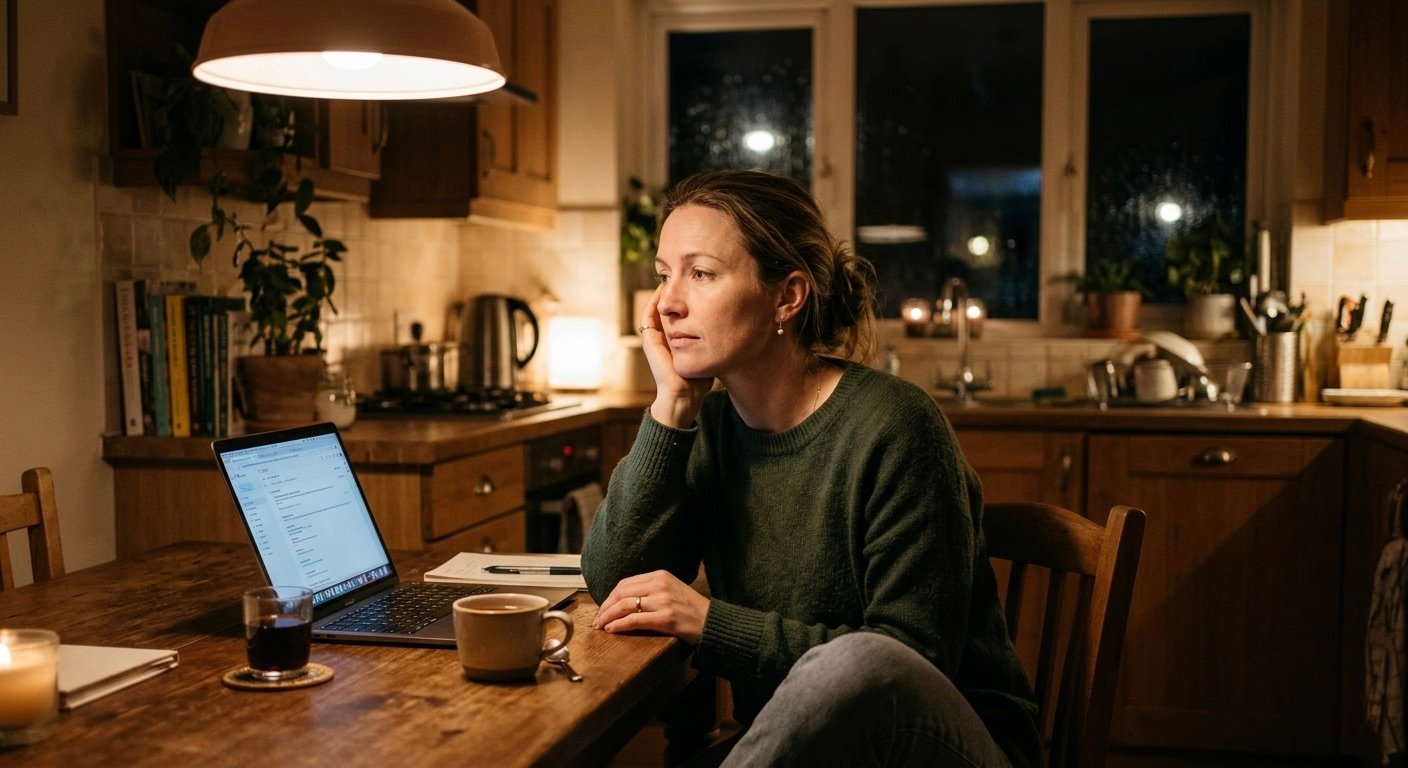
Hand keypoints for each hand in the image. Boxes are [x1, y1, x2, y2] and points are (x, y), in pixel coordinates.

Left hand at [591, 570, 709, 643]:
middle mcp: (660, 585)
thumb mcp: (672, 590)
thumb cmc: (692, 610)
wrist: (713, 623)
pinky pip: (635, 620)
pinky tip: (611, 630)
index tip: (603, 608)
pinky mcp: (666, 618)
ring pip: (625, 606)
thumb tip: (624, 601)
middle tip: (597, 619)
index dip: (610, 597)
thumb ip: (651, 590)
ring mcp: (664, 601)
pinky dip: (619, 625)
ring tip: (600, 626)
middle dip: (605, 607)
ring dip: (608, 617)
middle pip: (622, 593)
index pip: (626, 583)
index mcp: (661, 575)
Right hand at [639, 286, 712, 427]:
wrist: (685, 396)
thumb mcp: (710, 351)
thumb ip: (716, 338)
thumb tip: (740, 323)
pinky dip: (655, 300)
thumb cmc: (699, 379)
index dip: (686, 297)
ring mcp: (653, 337)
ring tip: (672, 276)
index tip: (697, 283)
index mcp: (675, 338)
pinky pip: (649, 314)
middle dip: (674, 290)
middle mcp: (662, 336)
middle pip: (666, 306)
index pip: (678, 311)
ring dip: (663, 292)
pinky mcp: (649, 340)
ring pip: (656, 307)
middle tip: (684, 274)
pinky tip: (664, 288)